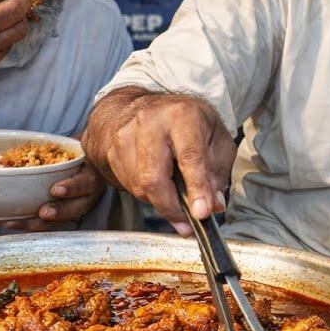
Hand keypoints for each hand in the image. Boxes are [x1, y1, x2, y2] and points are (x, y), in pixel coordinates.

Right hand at [0, 119, 108, 230]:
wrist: (92, 134)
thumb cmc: (53, 148)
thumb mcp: (21, 145)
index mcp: (42, 202)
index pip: (19, 219)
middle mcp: (64, 204)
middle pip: (45, 222)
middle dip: (26, 224)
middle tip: (9, 222)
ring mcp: (82, 194)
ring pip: (70, 210)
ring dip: (54, 210)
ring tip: (40, 209)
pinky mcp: (95, 177)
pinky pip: (85, 188)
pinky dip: (73, 189)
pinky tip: (59, 188)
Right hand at [82, 93, 235, 235]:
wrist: (149, 107)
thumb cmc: (188, 123)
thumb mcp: (216, 139)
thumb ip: (217, 174)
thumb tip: (213, 206)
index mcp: (182, 115)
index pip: (190, 157)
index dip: (196, 188)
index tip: (201, 213)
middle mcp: (150, 122)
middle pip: (154, 177)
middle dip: (171, 207)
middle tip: (187, 223)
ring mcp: (125, 136)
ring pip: (140, 186)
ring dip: (160, 202)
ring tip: (175, 197)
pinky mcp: (111, 150)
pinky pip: (128, 186)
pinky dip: (146, 194)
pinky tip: (158, 184)